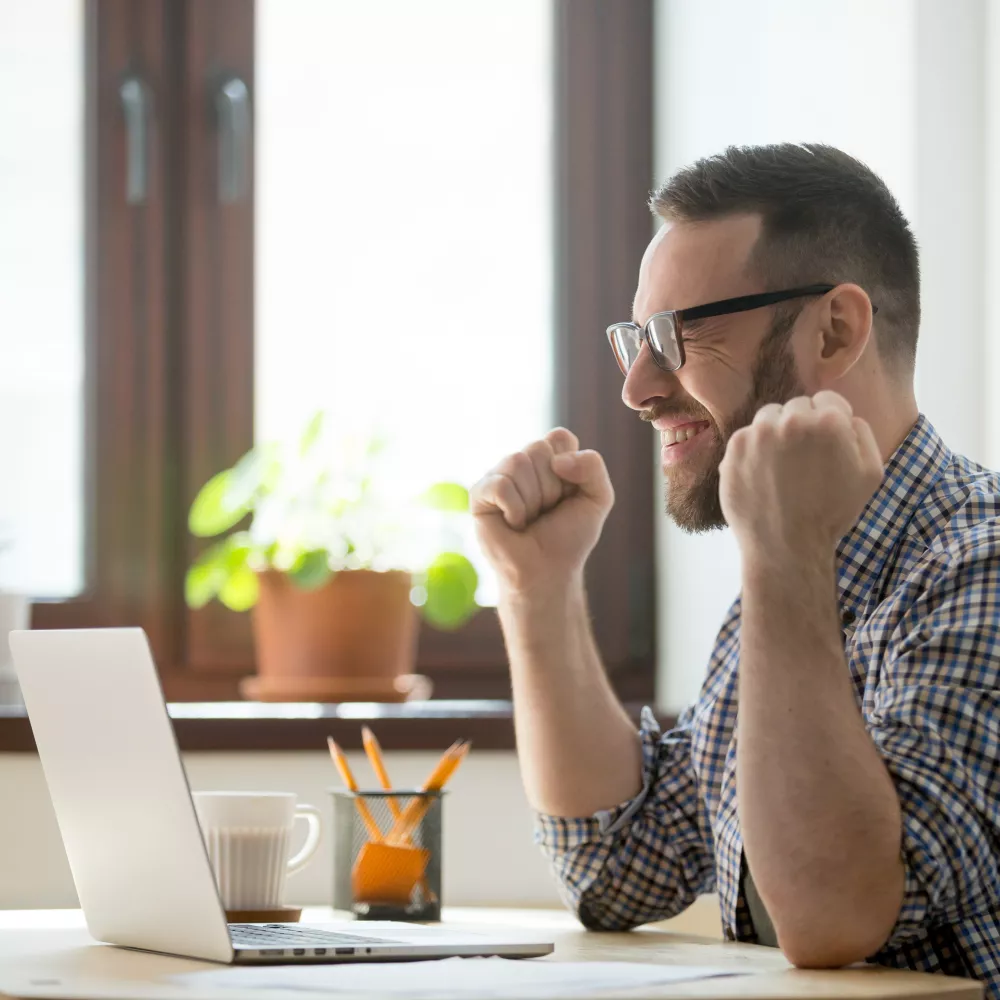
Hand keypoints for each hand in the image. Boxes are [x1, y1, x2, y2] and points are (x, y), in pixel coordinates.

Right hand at [470, 428, 613, 594]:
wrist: (548, 571)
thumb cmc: (569, 536)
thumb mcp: (598, 498)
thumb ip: (593, 466)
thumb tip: (558, 461)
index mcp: (548, 458)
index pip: (559, 437)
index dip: (569, 467)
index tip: (568, 493)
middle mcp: (521, 462)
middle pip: (538, 448)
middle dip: (551, 487)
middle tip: (547, 511)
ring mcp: (498, 476)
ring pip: (517, 462)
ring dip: (533, 500)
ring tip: (529, 519)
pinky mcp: (479, 495)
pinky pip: (500, 485)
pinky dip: (515, 509)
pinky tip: (513, 524)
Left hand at [719, 392, 882, 563]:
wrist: (787, 547)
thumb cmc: (832, 513)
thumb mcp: (870, 473)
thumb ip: (861, 432)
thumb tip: (845, 415)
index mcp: (829, 422)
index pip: (827, 399)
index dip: (828, 421)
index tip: (824, 443)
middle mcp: (791, 421)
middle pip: (797, 407)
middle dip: (801, 426)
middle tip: (803, 459)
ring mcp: (758, 434)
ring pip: (768, 418)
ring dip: (775, 433)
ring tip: (782, 467)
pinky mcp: (734, 449)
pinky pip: (747, 437)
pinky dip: (753, 450)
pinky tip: (763, 475)